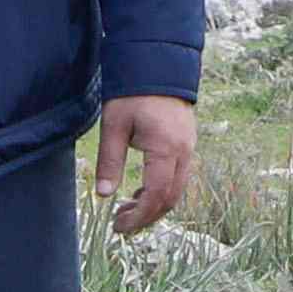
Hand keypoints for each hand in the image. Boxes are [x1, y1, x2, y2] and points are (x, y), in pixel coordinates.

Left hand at [95, 93, 197, 232]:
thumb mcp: (114, 126)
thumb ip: (109, 161)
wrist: (156, 64)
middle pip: (170, 199)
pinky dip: (159, 191)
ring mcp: (188, 149)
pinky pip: (177, 178)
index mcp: (166, 149)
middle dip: (146, 217)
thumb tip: (103, 195)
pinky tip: (138, 192)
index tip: (118, 226)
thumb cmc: (132, 92)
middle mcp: (184, 152)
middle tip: (120, 224)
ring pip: (176, 191)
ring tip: (125, 210)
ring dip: (153, 206)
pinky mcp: (186, 145)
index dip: (138, 217)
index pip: (156, 195)